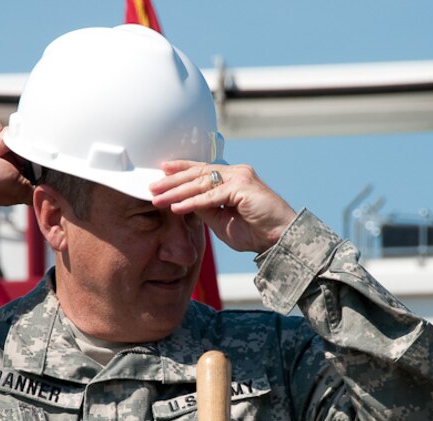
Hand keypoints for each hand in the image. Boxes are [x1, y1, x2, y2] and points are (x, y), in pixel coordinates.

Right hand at [0, 119, 32, 206]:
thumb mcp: (19, 189)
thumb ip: (34, 190)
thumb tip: (48, 193)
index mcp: (14, 175)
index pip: (32, 162)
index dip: (35, 158)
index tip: (38, 158)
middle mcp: (4, 160)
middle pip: (23, 145)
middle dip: (19, 148)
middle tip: (13, 154)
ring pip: (10, 133)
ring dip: (1, 142)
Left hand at [150, 161, 296, 253]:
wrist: (280, 239)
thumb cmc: (255, 232)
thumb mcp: (221, 220)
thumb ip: (204, 208)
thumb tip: (183, 202)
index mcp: (233, 177)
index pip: (202, 170)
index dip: (181, 170)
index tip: (161, 171)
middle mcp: (236, 172)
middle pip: (198, 173)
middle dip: (172, 180)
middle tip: (152, 186)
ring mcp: (240, 177)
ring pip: (201, 182)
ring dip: (177, 191)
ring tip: (158, 198)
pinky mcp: (242, 188)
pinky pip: (211, 196)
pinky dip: (192, 202)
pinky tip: (176, 207)